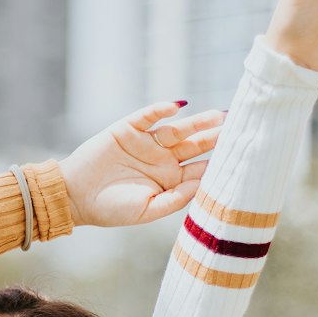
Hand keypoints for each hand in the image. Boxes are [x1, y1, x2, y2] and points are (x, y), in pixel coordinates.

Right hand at [58, 105, 224, 228]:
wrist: (74, 197)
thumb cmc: (111, 209)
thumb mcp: (147, 210)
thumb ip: (176, 198)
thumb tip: (203, 182)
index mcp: (169, 180)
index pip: (200, 168)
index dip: (219, 162)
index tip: (242, 156)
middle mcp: (161, 159)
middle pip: (194, 145)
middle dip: (215, 137)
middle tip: (239, 128)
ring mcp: (146, 143)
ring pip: (177, 128)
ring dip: (197, 122)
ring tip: (219, 116)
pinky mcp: (128, 129)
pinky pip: (148, 116)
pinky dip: (161, 110)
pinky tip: (177, 106)